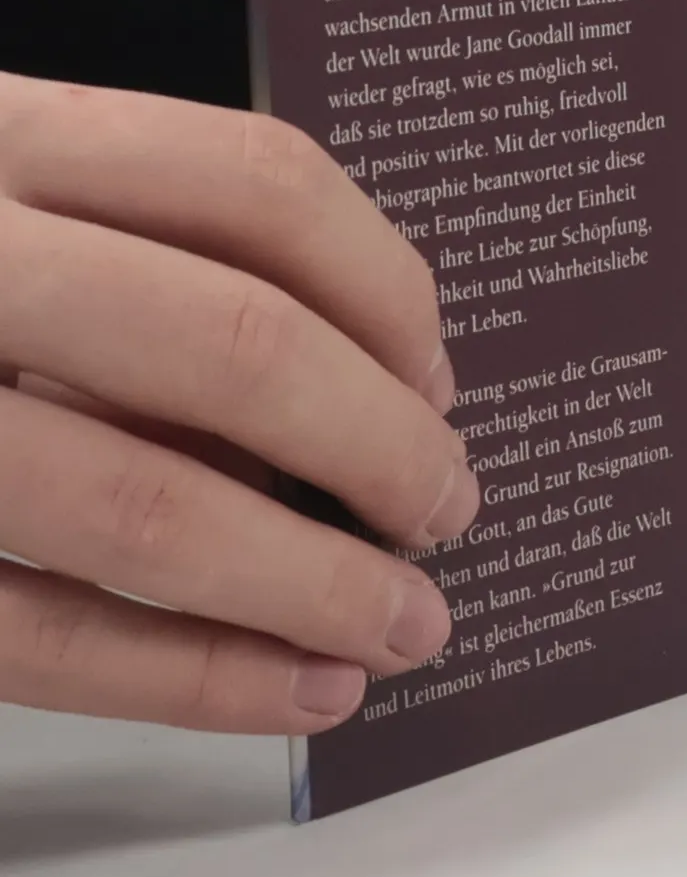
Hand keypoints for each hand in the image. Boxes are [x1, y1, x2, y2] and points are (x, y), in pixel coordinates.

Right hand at [0, 76, 479, 732]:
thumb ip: (147, 248)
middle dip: (384, 447)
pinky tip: (296, 692)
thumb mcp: (2, 197)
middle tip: (452, 509)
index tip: (444, 374)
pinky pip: (38, 638)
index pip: (260, 183)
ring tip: (406, 629)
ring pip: (144, 508)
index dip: (390, 287)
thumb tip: (379, 383)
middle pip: (235, 346)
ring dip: (311, 588)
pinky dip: (193, 678)